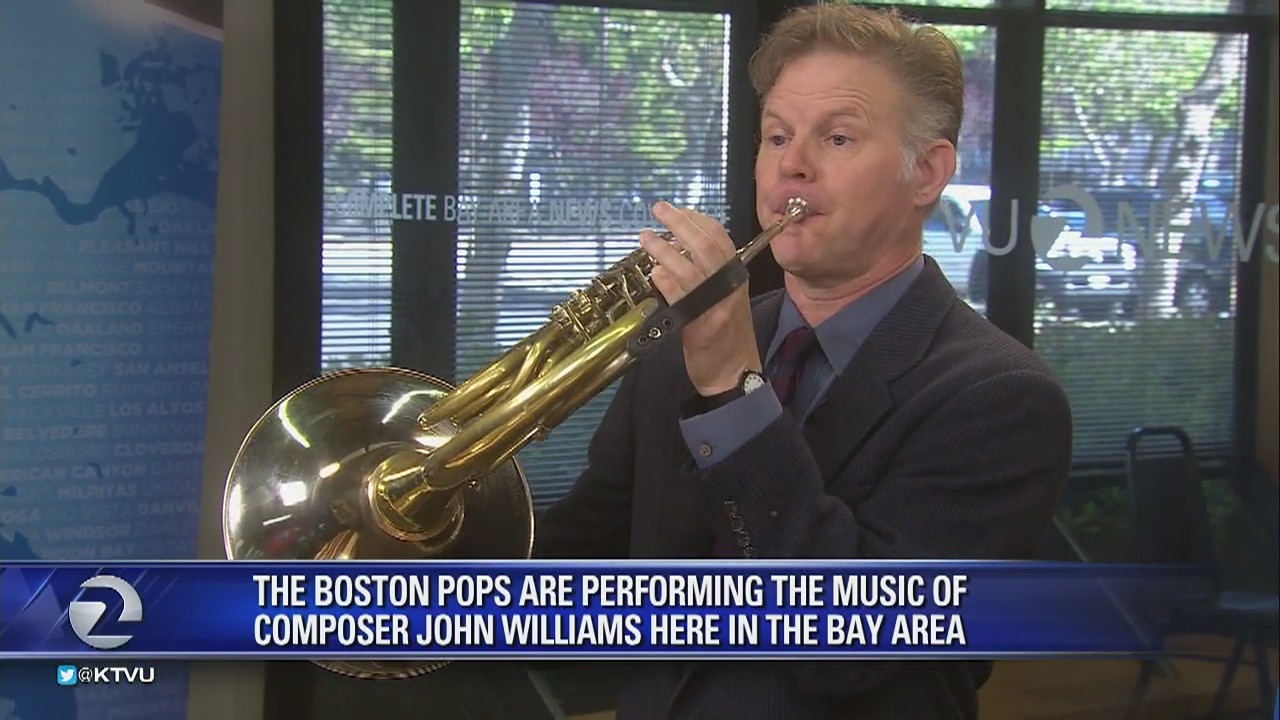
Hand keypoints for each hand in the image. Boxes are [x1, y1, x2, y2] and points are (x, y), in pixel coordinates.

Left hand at [639, 202, 761, 395]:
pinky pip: (681, 296)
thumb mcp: (723, 297)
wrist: (735, 372)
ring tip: (645, 237)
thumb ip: (707, 274)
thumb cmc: (726, 335)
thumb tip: (679, 250)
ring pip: (689, 268)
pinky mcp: (700, 325)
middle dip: (680, 223)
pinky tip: (654, 272)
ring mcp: (715, 305)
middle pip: (704, 245)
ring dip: (665, 249)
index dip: (697, 219)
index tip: (677, 209)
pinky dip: (666, 281)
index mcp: (735, 276)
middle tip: (658, 210)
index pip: (719, 237)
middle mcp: (728, 286)